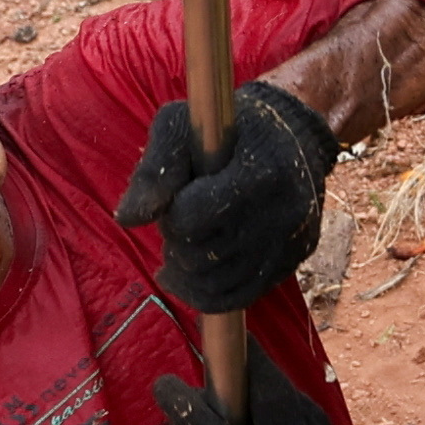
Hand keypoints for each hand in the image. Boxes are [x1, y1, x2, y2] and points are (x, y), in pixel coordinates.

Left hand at [113, 79, 335, 314]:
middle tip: (180, 223)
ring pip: (216, 284)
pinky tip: (192, 276)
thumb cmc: (230, 129)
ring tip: (183, 247)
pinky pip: (240, 297)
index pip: (191, 220)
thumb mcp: (183, 127)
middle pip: (201, 257)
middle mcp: (281, 215)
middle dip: (178, 243)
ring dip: (187, 272)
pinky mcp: (292, 262)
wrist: (296, 137)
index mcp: (258, 174)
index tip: (177, 199)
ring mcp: (289, 244)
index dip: (171, 214)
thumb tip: (128, 220)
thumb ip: (153, 171)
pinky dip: (208, 293)